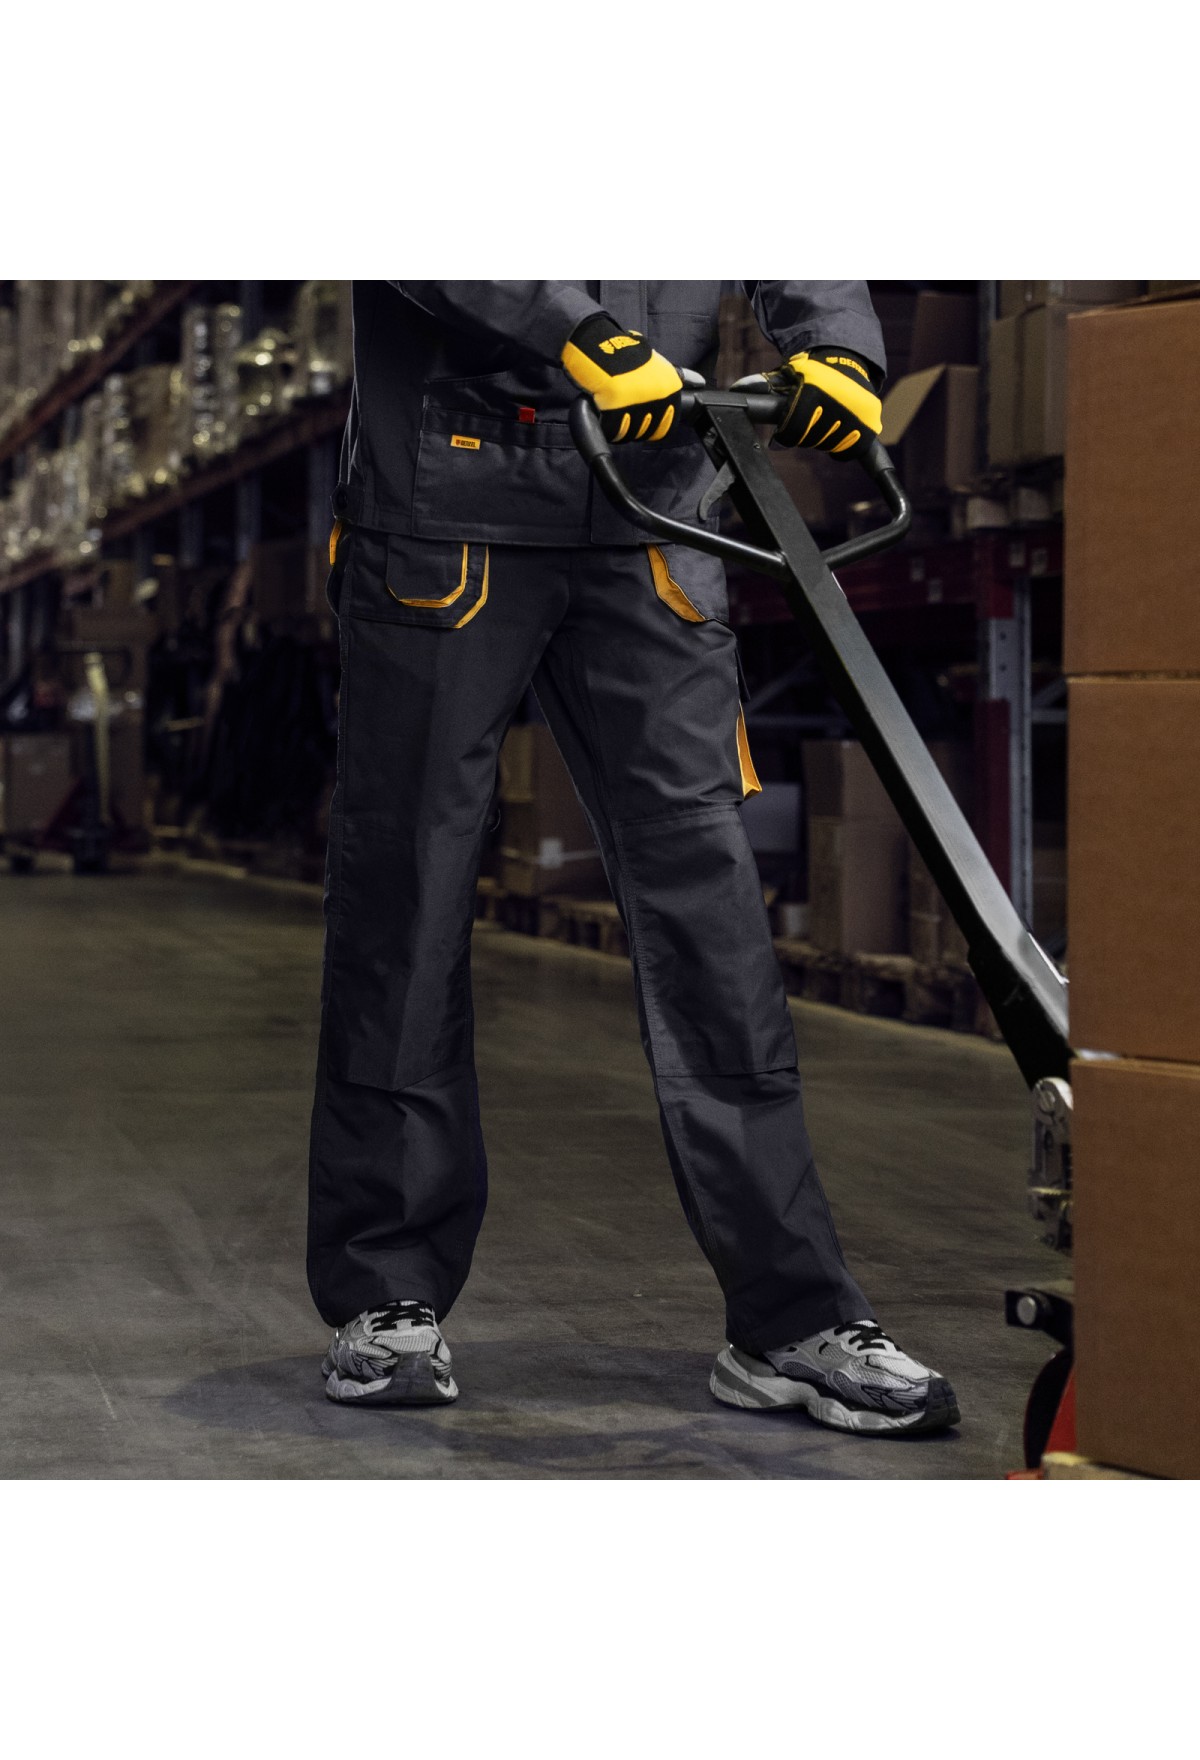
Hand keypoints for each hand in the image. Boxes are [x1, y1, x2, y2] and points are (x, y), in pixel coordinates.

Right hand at [562, 313, 682, 442]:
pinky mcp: (616, 410)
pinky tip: (603, 408)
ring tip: (611, 405)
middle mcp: (658, 398)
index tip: (639, 415)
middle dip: (633, 425)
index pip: (666, 427)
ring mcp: (638, 405)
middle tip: (621, 407)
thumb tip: (700, 382)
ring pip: (629, 435)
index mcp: (670, 388)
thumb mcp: (658, 363)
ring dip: (619, 426)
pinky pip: (613, 432)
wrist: (597, 344)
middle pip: (646, 432)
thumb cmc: (625, 355)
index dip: (651, 426)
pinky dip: (606, 426)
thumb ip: (679, 376)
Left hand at [765, 347, 882, 459]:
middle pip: (810, 440)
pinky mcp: (870, 424)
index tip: (785, 432)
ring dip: (823, 439)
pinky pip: (849, 450)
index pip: (793, 432)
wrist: (849, 360)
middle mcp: (837, 403)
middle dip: (805, 434)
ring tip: (824, 420)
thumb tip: (741, 389)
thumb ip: (767, 384)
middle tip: (808, 420)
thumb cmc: (813, 371)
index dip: (786, 435)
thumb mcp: (790, 373)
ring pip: (829, 445)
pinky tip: (838, 432)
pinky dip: (842, 446)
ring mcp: (856, 414)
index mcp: (814, 391)